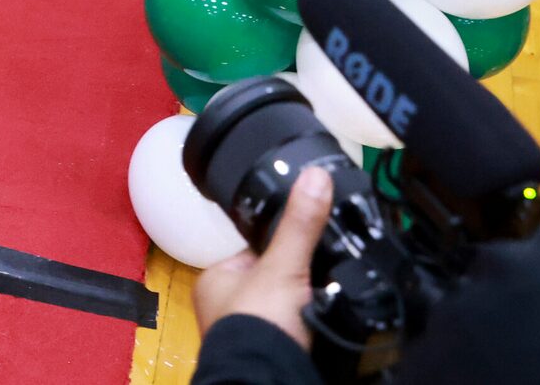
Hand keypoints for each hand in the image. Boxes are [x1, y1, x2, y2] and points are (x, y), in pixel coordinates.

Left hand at [192, 165, 333, 348]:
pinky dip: (308, 324)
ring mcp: (246, 331)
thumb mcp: (283, 266)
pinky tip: (321, 319)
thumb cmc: (257, 324)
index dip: (283, 244)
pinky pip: (293, 329)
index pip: (255, 249)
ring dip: (304, 302)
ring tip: (323, 296)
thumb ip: (301, 224)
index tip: (309, 240)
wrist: (267, 379)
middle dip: (296, 277)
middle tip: (320, 273)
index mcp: (215, 279)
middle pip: (272, 278)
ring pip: (284, 305)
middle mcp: (224, 306)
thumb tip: (316, 175)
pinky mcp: (270, 350)